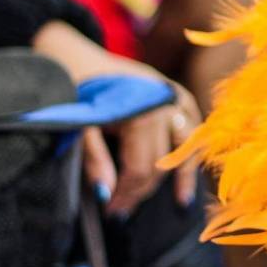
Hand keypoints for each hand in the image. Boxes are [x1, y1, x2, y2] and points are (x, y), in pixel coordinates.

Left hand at [81, 82, 200, 216]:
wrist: (75, 54)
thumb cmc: (75, 88)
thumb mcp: (79, 126)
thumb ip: (94, 161)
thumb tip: (106, 196)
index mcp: (143, 113)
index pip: (141, 168)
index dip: (127, 195)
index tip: (112, 212)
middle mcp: (167, 106)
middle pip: (162, 162)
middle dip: (142, 190)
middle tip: (123, 211)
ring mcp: (175, 97)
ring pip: (186, 147)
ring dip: (181, 175)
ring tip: (180, 201)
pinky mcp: (177, 93)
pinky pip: (192, 126)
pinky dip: (191, 147)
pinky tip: (187, 162)